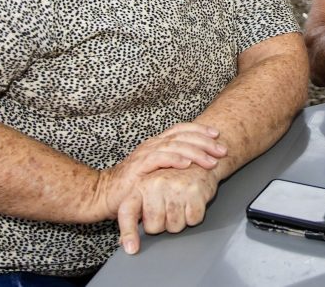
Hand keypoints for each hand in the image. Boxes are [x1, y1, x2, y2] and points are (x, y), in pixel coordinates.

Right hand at [92, 122, 225, 250]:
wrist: (102, 194)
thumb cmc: (131, 186)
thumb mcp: (155, 172)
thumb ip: (170, 165)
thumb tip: (196, 165)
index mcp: (156, 143)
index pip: (180, 129)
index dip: (200, 130)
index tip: (217, 135)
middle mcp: (151, 145)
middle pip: (182, 136)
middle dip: (205, 142)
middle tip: (221, 150)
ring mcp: (144, 155)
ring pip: (174, 146)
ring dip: (195, 152)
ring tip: (210, 160)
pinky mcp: (137, 168)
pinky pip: (158, 159)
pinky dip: (174, 160)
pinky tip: (186, 163)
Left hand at [119, 166, 218, 253]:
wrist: (198, 158)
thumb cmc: (171, 178)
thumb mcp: (148, 189)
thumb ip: (135, 214)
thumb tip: (126, 244)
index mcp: (141, 186)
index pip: (128, 212)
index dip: (128, 233)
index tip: (131, 249)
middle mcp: (156, 185)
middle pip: (155, 227)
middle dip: (162, 224)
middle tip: (167, 207)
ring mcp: (175, 188)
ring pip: (175, 227)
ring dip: (179, 220)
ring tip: (180, 202)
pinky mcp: (194, 192)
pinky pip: (192, 220)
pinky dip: (194, 215)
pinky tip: (192, 201)